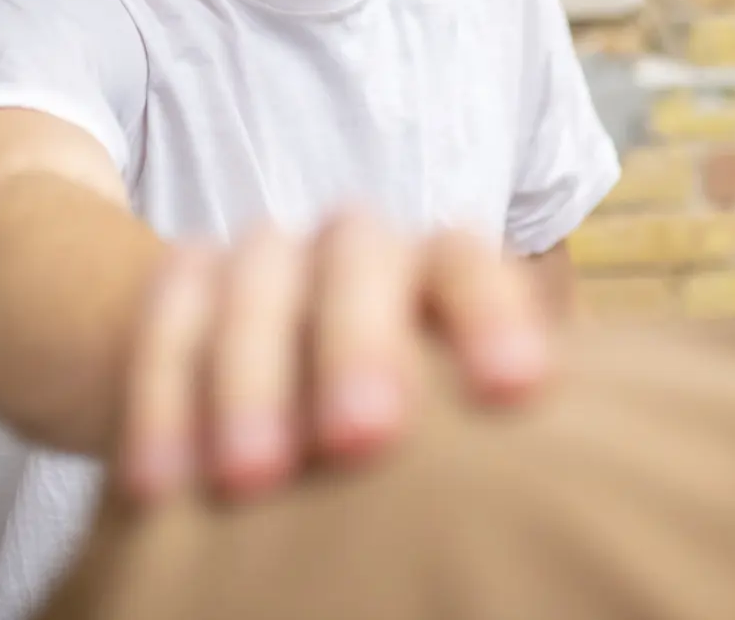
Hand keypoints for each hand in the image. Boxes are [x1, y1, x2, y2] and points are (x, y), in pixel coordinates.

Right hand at [115, 209, 550, 504]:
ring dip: (250, 381)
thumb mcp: (449, 420)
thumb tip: (573, 484)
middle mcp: (354, 250)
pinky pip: (167, 323)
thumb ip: (488, 433)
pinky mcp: (185, 286)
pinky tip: (161, 484)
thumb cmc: (397, 423)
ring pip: (256, 285)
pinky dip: (162, 399)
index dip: (493, 315)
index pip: (468, 263)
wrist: (262, 369)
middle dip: (361, 344)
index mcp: (434, 270)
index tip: (515, 390)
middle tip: (363, 439)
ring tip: (250, 484)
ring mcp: (265, 261)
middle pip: (360, 262)